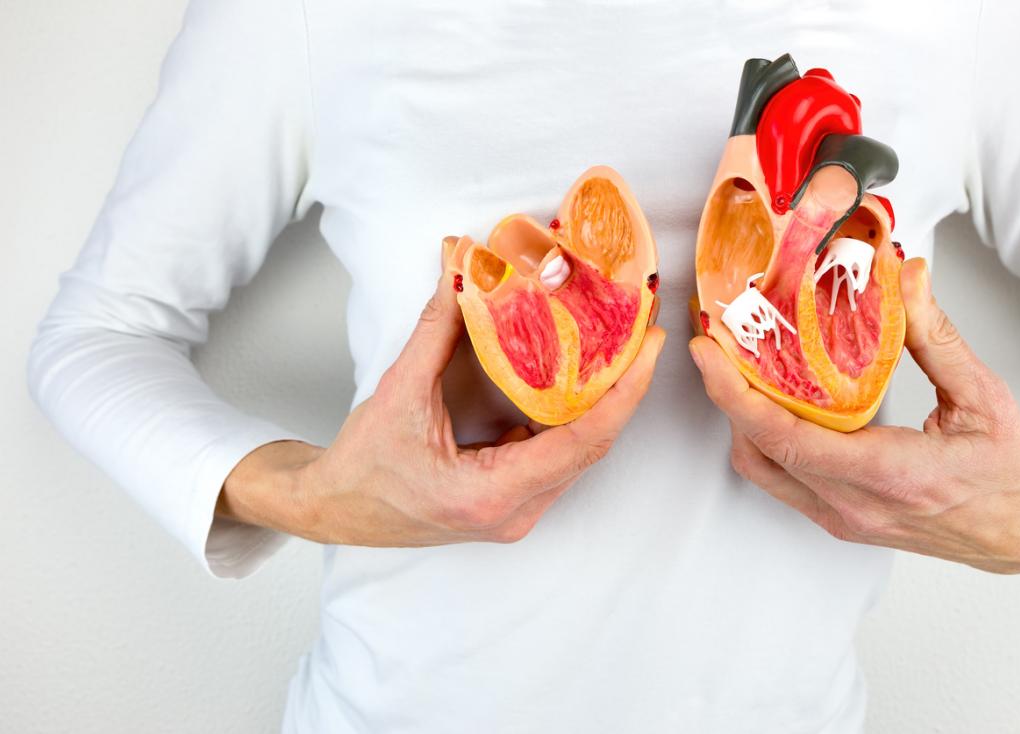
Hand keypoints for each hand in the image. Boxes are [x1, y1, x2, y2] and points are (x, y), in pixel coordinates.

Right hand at [219, 271, 664, 545]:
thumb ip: (437, 329)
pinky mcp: (511, 504)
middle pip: (591, 447)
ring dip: (601, 403)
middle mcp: (514, 513)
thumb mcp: (400, 393)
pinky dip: (572, 419)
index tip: (650, 348)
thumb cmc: (362, 467)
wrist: (335, 509)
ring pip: (578, 454)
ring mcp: (516, 514)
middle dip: (622, 389)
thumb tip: (461, 267)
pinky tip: (577, 379)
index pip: (582, 442)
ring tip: (620, 349)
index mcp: (491, 494)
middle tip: (643, 333)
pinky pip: (558, 459)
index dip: (624, 393)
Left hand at [690, 257, 1019, 572]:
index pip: (786, 438)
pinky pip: (782, 479)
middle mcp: (854, 505)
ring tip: (737, 367)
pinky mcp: (841, 519)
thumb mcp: (983, 397)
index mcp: (889, 476)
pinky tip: (773, 400)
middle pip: (758, 451)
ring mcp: (843, 518)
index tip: (709, 352)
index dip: (735, 394)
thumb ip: (935, 335)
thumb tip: (905, 277)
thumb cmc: (1013, 476)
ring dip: (740, 419)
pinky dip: (764, 438)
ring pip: (762, 470)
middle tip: (716, 344)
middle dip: (724, 396)